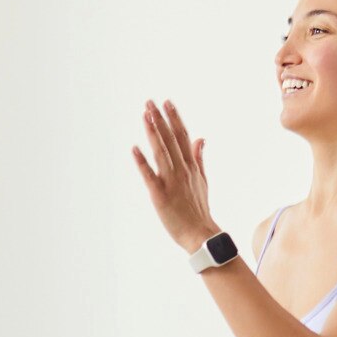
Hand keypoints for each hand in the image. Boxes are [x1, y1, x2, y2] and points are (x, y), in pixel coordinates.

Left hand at [132, 100, 217, 253]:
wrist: (200, 234)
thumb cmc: (199, 209)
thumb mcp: (203, 180)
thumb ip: (199, 158)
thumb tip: (201, 138)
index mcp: (191, 166)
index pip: (182, 137)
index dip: (174, 119)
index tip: (167, 103)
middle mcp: (182, 170)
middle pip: (170, 140)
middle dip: (160, 120)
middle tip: (150, 102)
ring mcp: (171, 181)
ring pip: (161, 152)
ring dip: (153, 133)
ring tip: (145, 115)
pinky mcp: (160, 194)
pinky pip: (149, 175)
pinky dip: (142, 162)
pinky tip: (134, 148)